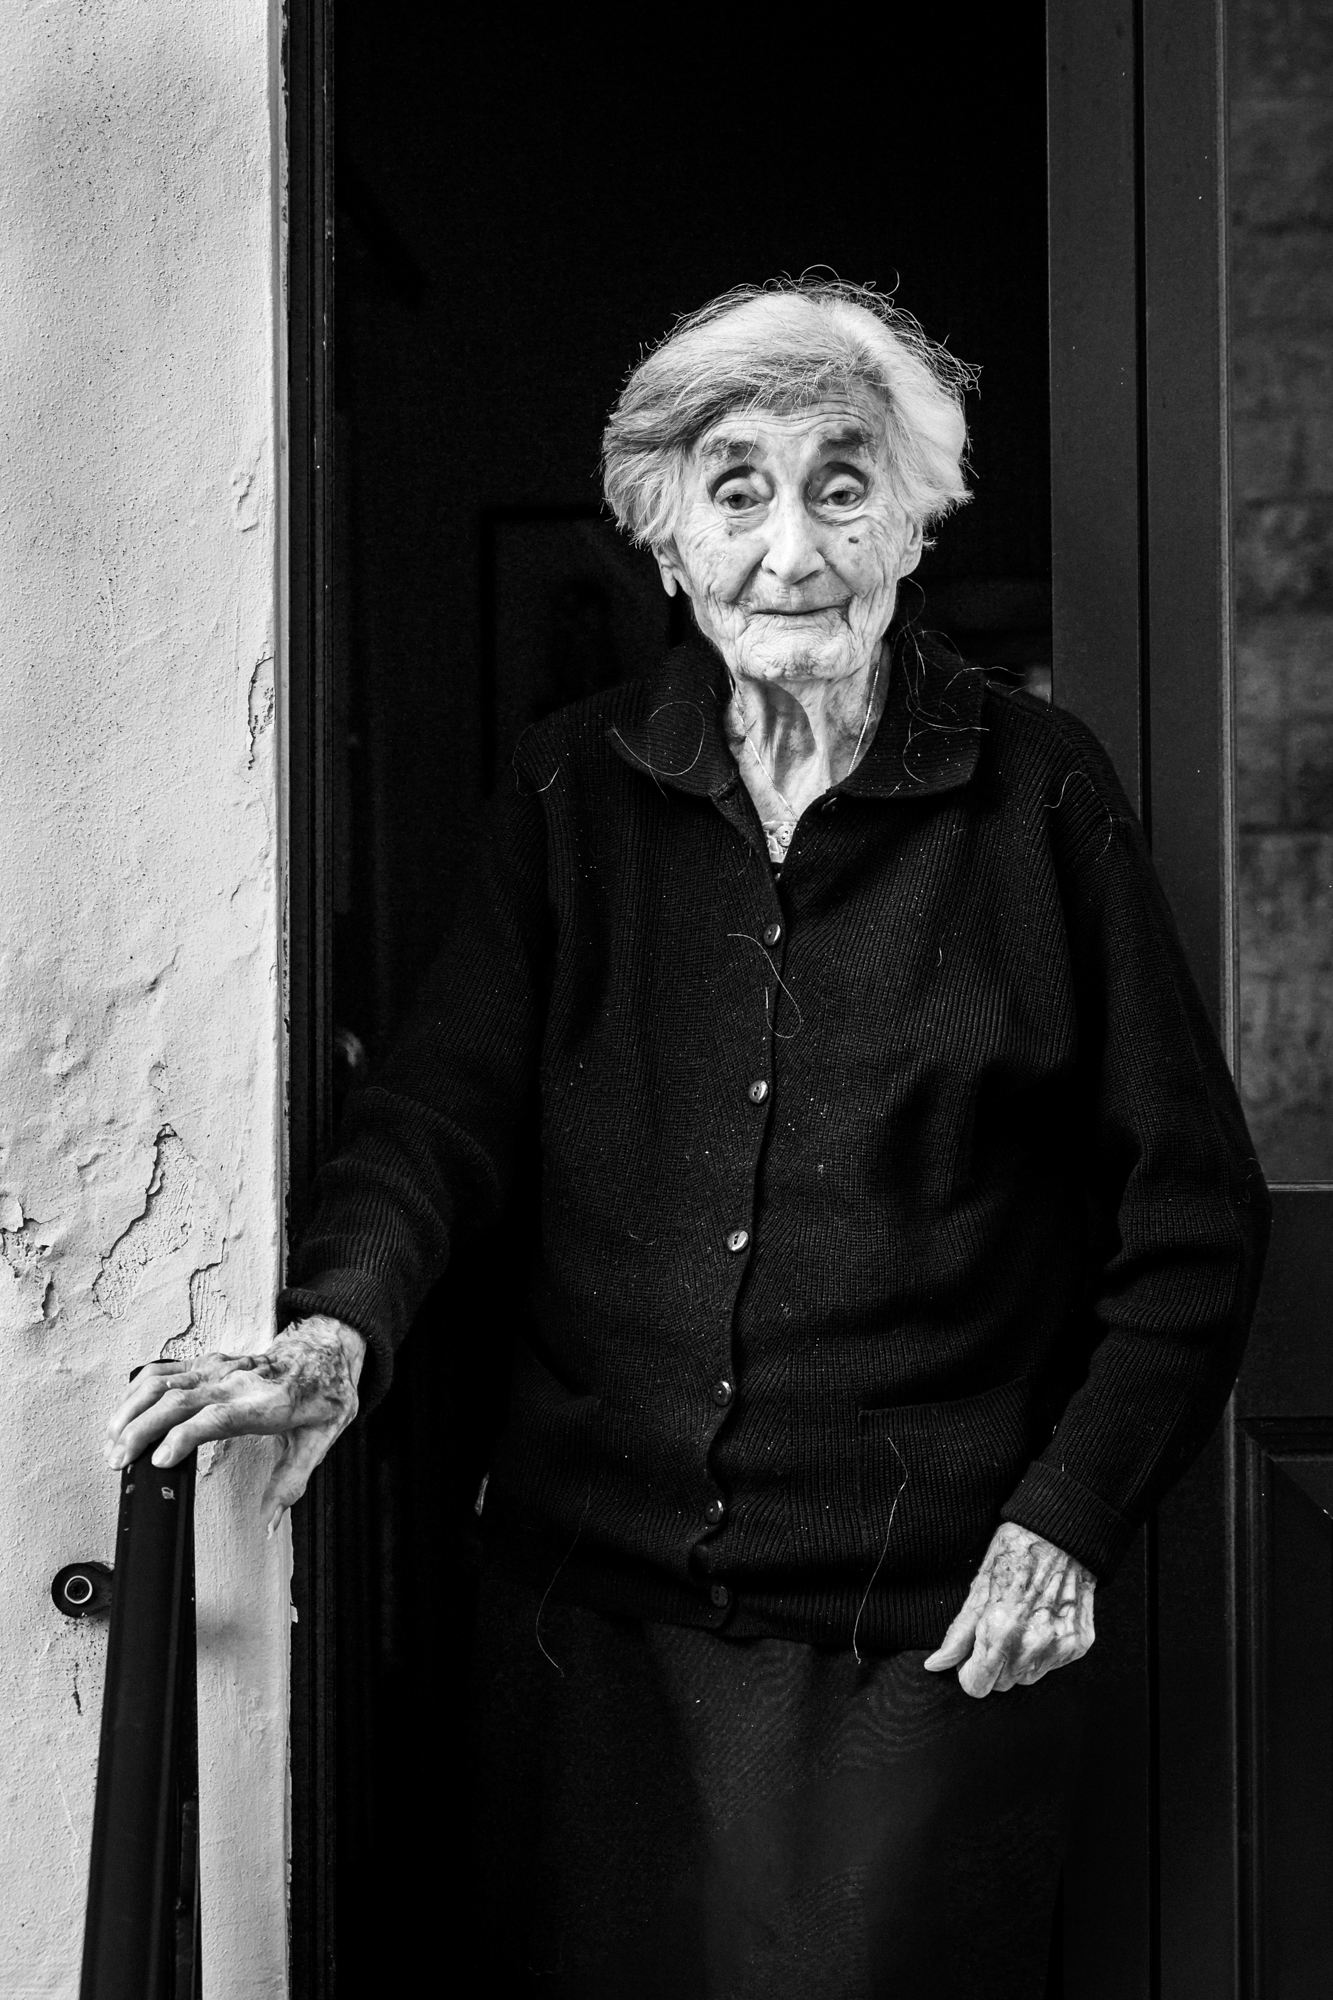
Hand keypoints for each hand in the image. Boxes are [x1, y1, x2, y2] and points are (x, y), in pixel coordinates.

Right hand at [105, 1315, 365, 1533]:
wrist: (325, 1350)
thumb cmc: (323, 1395)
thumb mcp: (319, 1442)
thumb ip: (291, 1484)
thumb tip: (269, 1526)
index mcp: (265, 1404)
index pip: (216, 1417)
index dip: (184, 1437)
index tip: (159, 1462)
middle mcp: (236, 1382)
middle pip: (178, 1399)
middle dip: (141, 1428)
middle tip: (117, 1461)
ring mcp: (218, 1368)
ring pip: (164, 1381)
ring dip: (131, 1409)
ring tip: (110, 1441)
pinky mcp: (207, 1362)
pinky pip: (164, 1370)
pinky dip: (136, 1390)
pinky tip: (121, 1414)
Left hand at [922, 1520, 1094, 1697]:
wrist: (1062, 1535)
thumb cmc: (1014, 1553)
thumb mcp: (978, 1587)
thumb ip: (958, 1634)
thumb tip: (935, 1665)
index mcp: (1000, 1632)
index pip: (976, 1687)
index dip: (968, 1672)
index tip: (970, 1655)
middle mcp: (1032, 1646)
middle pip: (1001, 1685)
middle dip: (993, 1665)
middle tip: (995, 1630)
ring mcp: (1059, 1647)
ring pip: (1026, 1679)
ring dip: (1018, 1661)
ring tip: (1020, 1622)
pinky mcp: (1079, 1644)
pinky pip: (1051, 1666)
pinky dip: (1042, 1651)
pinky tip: (1040, 1620)